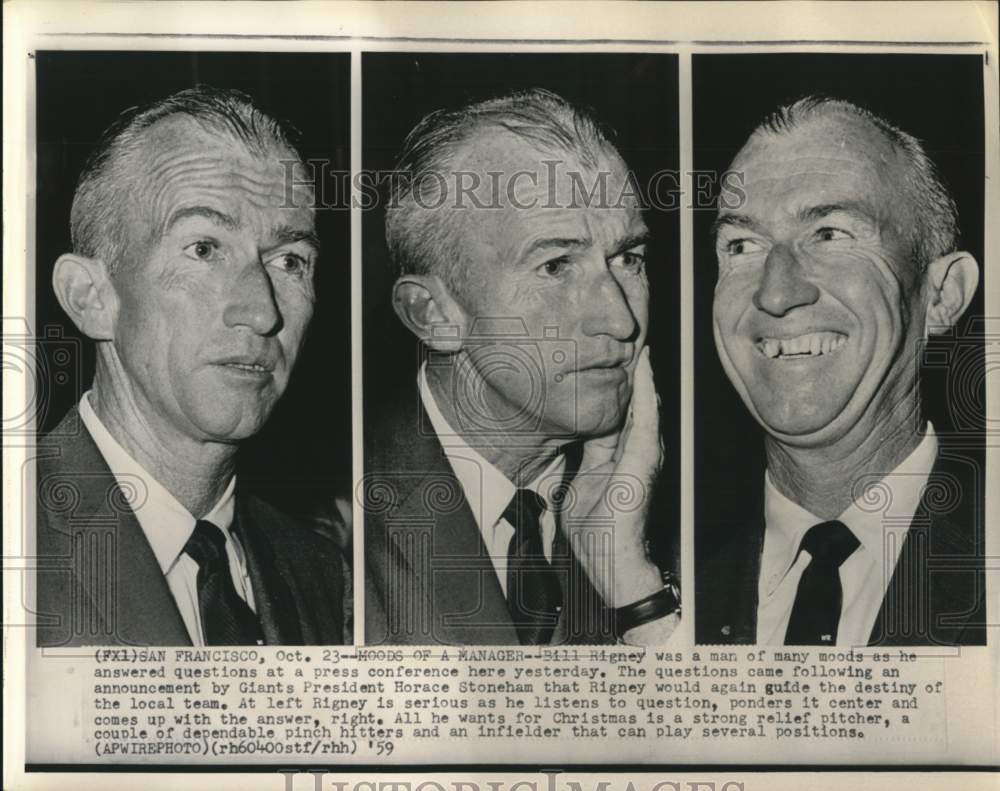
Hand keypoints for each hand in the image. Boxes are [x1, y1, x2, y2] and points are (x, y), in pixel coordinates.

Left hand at [560, 346, 664, 607]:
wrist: (609, 559)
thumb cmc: (594, 530)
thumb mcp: (579, 484)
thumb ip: (584, 457)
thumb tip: (577, 435)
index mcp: (618, 455)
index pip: (618, 412)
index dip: (615, 386)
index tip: (611, 358)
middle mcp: (636, 451)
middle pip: (634, 403)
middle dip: (633, 372)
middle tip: (632, 337)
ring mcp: (644, 454)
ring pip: (645, 404)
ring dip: (643, 375)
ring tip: (639, 343)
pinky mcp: (646, 459)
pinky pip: (646, 417)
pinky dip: (646, 392)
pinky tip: (644, 368)